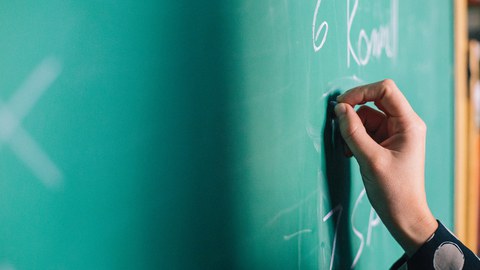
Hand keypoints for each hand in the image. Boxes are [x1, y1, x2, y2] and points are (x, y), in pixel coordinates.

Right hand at [334, 79, 437, 255]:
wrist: (403, 215)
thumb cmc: (394, 190)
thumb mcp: (370, 159)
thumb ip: (353, 132)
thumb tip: (339, 108)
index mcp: (408, 123)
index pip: (385, 90)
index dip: (361, 92)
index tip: (341, 104)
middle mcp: (403, 124)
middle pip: (374, 102)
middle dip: (354, 113)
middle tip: (339, 126)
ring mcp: (393, 134)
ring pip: (366, 118)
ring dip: (352, 130)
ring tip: (347, 150)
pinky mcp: (384, 144)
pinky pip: (365, 131)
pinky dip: (354, 139)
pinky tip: (350, 154)